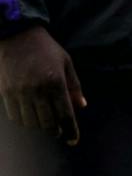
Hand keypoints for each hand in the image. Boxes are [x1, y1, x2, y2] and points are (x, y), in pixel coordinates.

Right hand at [0, 25, 87, 144]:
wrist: (16, 35)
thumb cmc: (46, 49)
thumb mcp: (66, 63)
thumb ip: (74, 86)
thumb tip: (81, 106)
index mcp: (55, 83)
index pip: (65, 115)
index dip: (71, 131)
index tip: (73, 140)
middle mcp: (37, 91)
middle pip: (47, 123)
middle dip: (55, 130)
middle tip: (59, 130)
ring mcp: (19, 93)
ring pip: (30, 123)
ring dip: (39, 126)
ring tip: (44, 121)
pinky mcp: (5, 92)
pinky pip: (14, 116)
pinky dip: (23, 120)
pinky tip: (29, 116)